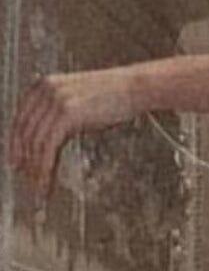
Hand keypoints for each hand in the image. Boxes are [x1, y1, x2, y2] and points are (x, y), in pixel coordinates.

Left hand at [7, 67, 136, 201]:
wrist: (133, 88)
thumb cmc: (110, 97)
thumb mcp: (75, 99)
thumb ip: (55, 111)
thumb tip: (40, 139)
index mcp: (43, 84)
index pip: (19, 118)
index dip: (14, 143)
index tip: (14, 161)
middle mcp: (45, 90)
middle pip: (25, 132)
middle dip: (24, 159)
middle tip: (27, 178)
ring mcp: (55, 101)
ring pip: (35, 143)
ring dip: (35, 168)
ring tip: (39, 186)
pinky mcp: (67, 114)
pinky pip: (48, 148)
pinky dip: (45, 169)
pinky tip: (47, 182)